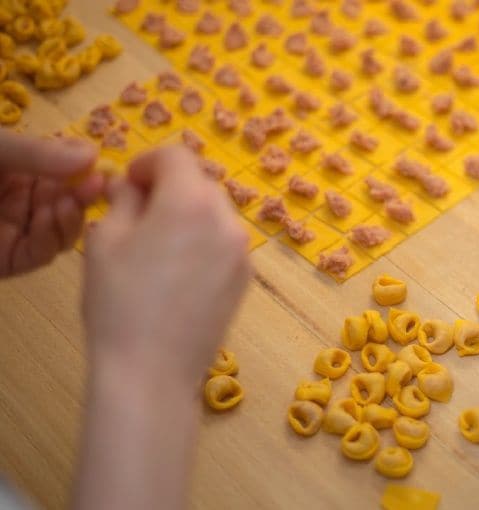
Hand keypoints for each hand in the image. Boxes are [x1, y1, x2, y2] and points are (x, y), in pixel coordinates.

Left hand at [0, 131, 102, 276]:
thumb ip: (38, 153)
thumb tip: (94, 154)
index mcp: (21, 171)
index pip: (66, 173)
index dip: (86, 171)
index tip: (102, 167)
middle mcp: (25, 202)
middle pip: (71, 204)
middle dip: (84, 196)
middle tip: (96, 186)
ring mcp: (18, 233)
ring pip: (63, 233)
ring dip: (71, 219)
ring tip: (67, 204)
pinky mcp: (8, 260)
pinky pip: (41, 254)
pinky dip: (51, 238)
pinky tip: (48, 219)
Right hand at [83, 146, 251, 386]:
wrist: (153, 371)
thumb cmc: (120, 302)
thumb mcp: (105, 241)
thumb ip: (123, 201)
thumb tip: (132, 187)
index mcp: (191, 202)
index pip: (176, 156)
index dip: (148, 162)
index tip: (129, 184)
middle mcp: (227, 220)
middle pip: (200, 183)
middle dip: (170, 188)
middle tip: (138, 215)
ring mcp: (243, 252)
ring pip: (216, 214)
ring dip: (189, 215)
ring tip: (157, 247)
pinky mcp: (246, 279)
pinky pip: (225, 243)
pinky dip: (204, 242)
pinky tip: (179, 272)